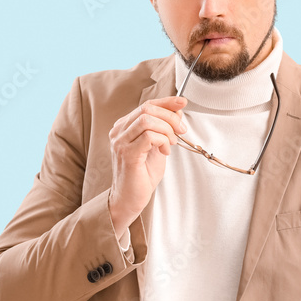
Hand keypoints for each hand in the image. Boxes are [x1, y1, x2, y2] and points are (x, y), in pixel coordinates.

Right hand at [107, 96, 187, 232]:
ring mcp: (120, 142)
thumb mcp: (158, 146)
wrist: (130, 199)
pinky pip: (149, 136)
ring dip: (167, 130)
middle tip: (181, 130)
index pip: (146, 105)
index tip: (182, 102)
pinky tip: (165, 151)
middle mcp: (118, 132)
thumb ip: (165, 129)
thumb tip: (177, 111)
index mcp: (124, 127)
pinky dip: (163, 141)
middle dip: (170, 117)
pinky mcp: (126, 154)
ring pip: (147, 120)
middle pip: (147, 109)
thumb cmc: (142, 175)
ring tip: (171, 143)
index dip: (166, 101)